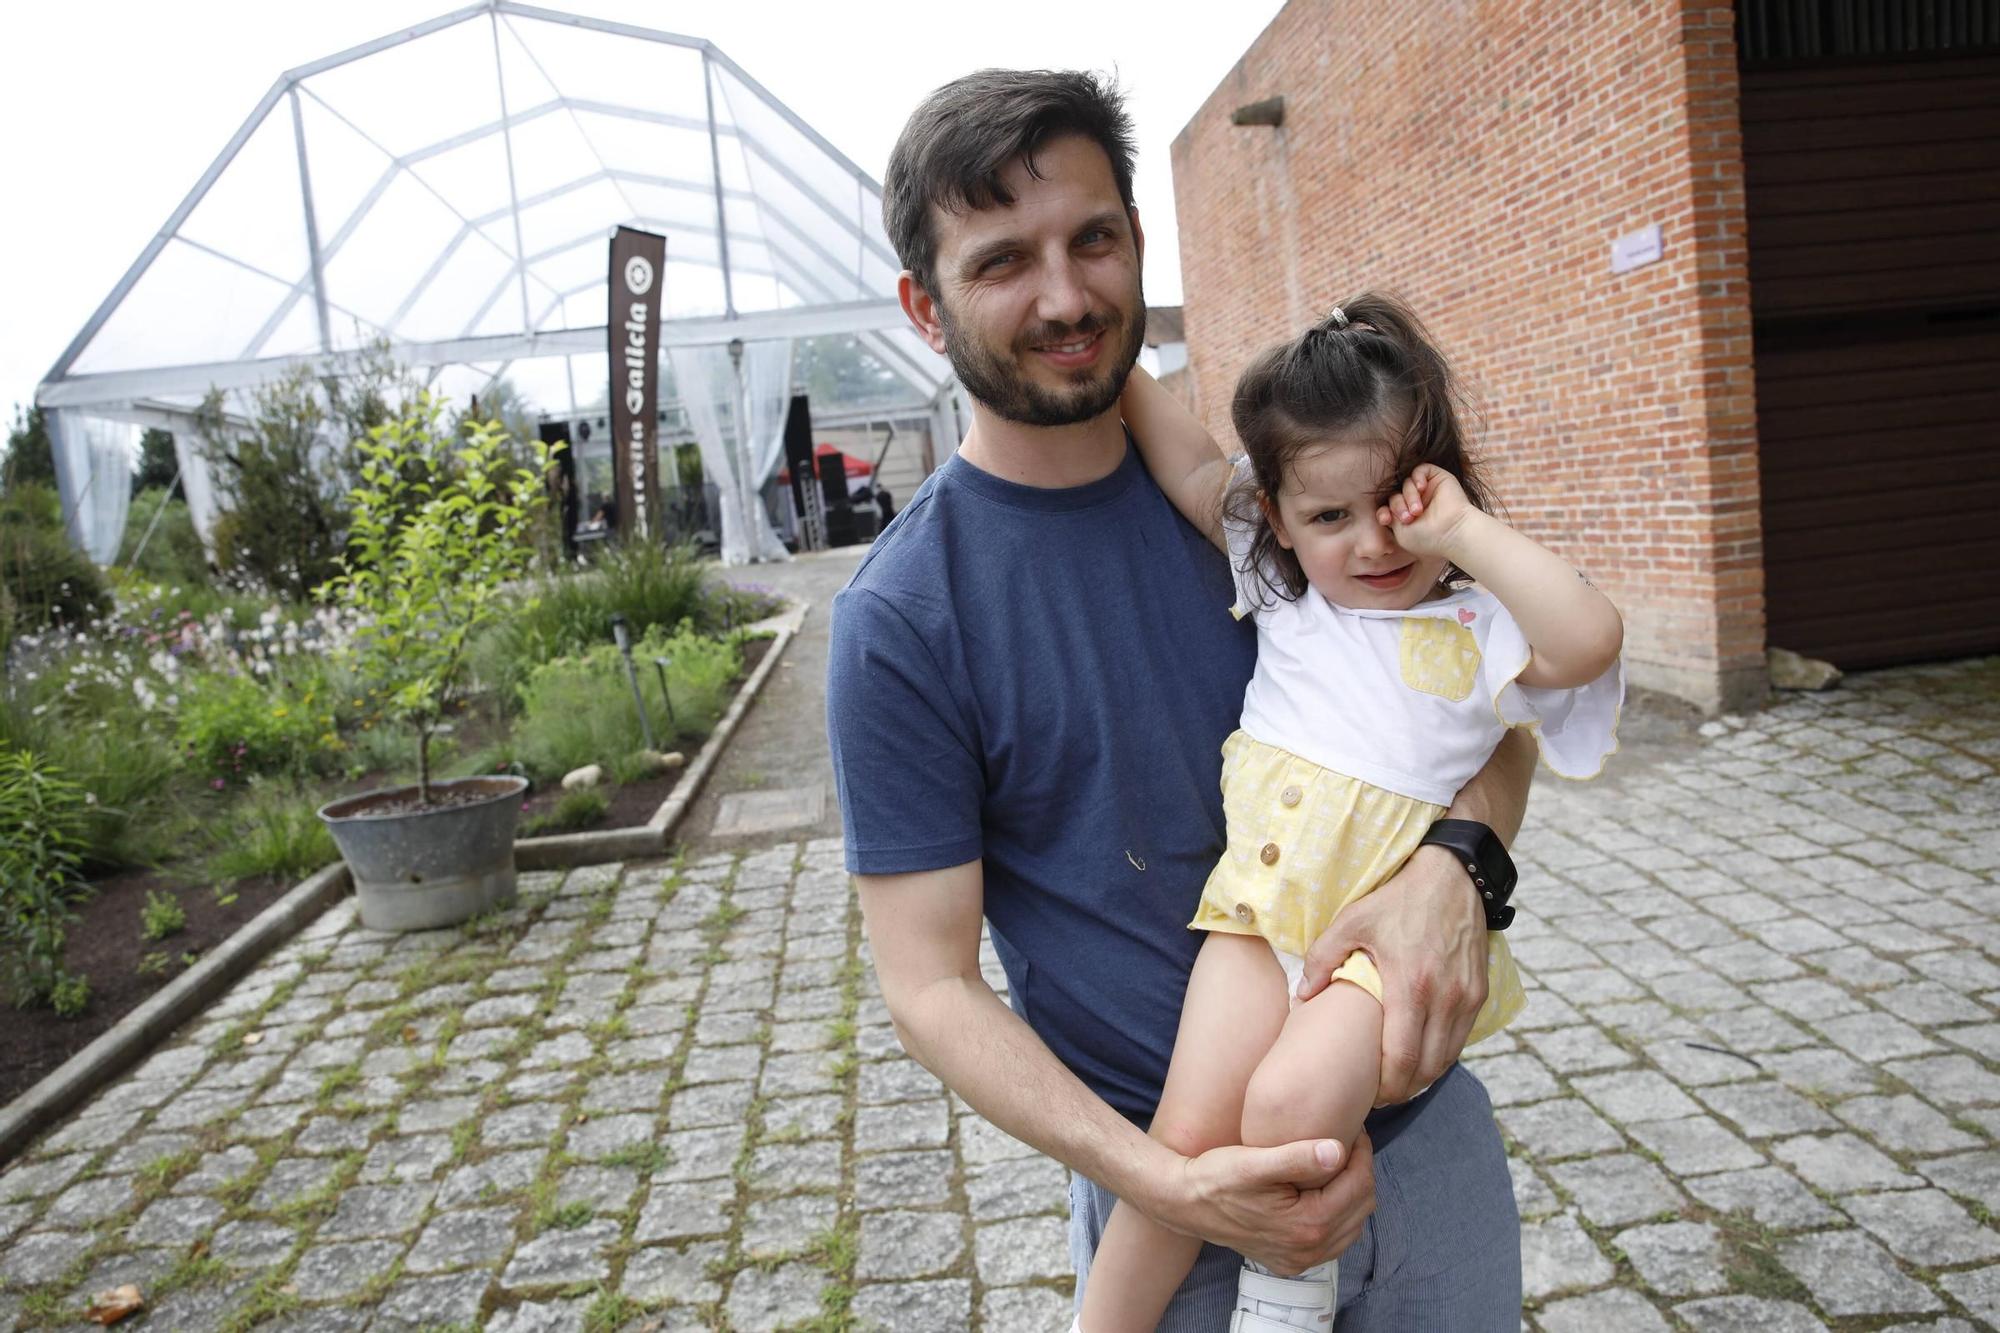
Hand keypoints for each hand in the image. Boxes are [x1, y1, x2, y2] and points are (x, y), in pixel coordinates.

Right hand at [1165, 1134, 1374, 1273]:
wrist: (1184, 1202)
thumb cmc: (1216, 1176)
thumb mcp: (1254, 1162)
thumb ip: (1297, 1157)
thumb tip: (1338, 1150)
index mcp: (1306, 1224)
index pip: (1358, 1186)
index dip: (1362, 1153)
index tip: (1354, 1129)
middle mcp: (1308, 1250)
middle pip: (1361, 1207)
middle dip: (1361, 1172)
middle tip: (1348, 1143)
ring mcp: (1300, 1259)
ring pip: (1351, 1225)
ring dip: (1352, 1193)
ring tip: (1336, 1164)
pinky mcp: (1290, 1260)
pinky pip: (1334, 1240)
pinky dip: (1338, 1214)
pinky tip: (1323, 1192)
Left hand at [1294, 845, 1486, 1103]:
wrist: (1451, 877)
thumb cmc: (1397, 900)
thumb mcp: (1352, 921)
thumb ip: (1322, 958)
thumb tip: (1303, 996)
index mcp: (1410, 987)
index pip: (1401, 1060)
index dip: (1386, 1087)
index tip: (1367, 1093)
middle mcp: (1445, 999)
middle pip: (1427, 1070)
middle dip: (1403, 1090)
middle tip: (1379, 1094)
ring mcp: (1467, 998)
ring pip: (1448, 1059)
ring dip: (1424, 1076)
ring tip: (1397, 1080)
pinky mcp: (1479, 992)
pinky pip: (1461, 1039)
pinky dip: (1441, 1054)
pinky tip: (1420, 1053)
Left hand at [1376, 464, 1474, 560]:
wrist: (1453, 532)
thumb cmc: (1428, 538)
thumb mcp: (1401, 533)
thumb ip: (1390, 517)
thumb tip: (1386, 506)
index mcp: (1408, 517)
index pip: (1388, 508)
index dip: (1383, 512)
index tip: (1386, 519)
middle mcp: (1417, 502)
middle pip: (1395, 495)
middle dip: (1397, 506)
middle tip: (1408, 518)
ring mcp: (1427, 490)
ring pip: (1406, 483)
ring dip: (1408, 496)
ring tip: (1418, 510)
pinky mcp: (1437, 478)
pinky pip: (1419, 469)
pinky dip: (1417, 477)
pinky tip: (1421, 488)